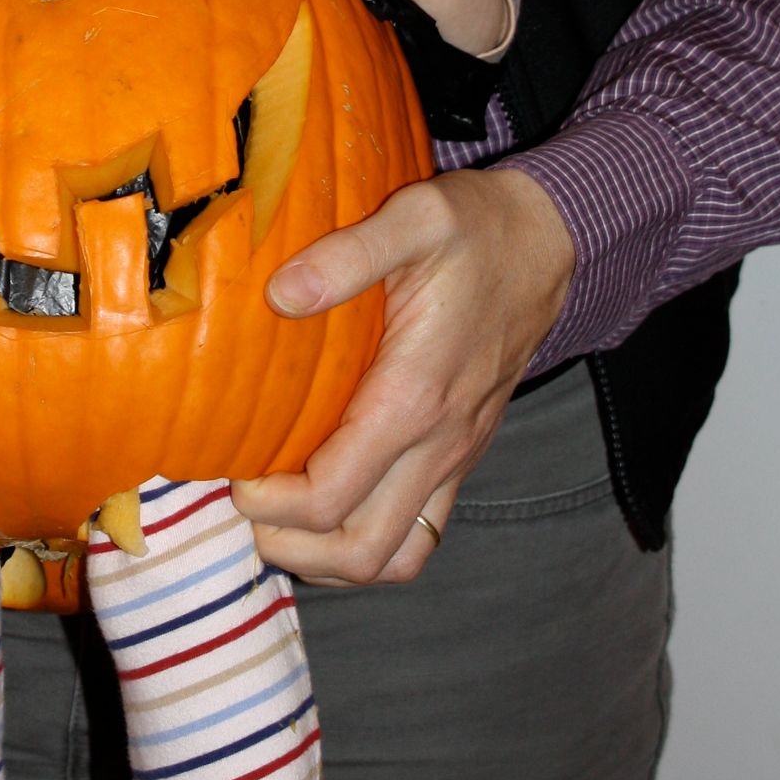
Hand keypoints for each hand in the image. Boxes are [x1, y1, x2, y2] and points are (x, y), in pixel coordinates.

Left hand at [232, 168, 574, 584]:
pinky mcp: (461, 455)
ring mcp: (455, 457)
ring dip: (330, 558)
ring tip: (279, 520)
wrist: (546, 243)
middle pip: (363, 552)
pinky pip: (419, 532)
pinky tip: (326, 506)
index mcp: (413, 397)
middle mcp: (439, 443)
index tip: (233, 473)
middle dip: (292, 548)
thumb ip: (347, 255)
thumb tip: (280, 293)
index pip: (331, 497)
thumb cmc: (474, 230)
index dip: (269, 503)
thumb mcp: (414, 220)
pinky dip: (368, 540)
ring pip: (396, 556)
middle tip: (246, 506)